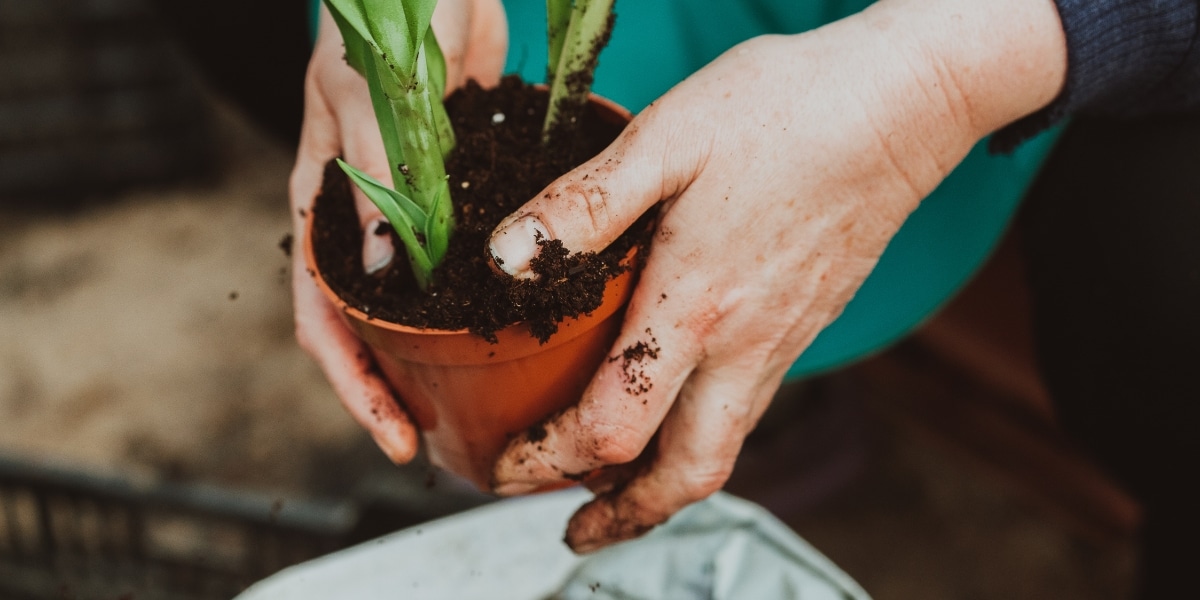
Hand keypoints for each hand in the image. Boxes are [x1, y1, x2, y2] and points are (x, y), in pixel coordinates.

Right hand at [289, 0, 506, 463]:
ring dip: (444, 350)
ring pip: (422, 300)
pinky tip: (524, 317)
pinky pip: (466, 254)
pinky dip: (484, 290)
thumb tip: (386, 273)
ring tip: (489, 396)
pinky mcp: (458, 185)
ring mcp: (412, 207)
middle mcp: (364, 218)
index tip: (394, 437)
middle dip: (401, 386)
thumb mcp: (372, 98)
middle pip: (373, 326)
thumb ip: (379, 180)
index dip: (354, 386)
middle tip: (450, 435)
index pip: (323, 320)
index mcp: (322, 206)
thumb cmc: (382, 15)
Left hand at [487, 0, 1064, 551]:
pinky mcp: (803, 325)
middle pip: (686, 475)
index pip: (613, 427)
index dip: (548, 462)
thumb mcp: (666, 140)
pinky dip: (699, 434)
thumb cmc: (786, 111)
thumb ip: (583, 207)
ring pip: (721, 449)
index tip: (506, 468)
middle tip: (575, 531)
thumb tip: (505, 260)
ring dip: (661, 485)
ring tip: (613, 488)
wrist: (900, 105)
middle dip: (623, 517)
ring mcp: (782, 342)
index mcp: (696, 307)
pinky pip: (747, 408)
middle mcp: (744, 345)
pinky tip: (674, 404)